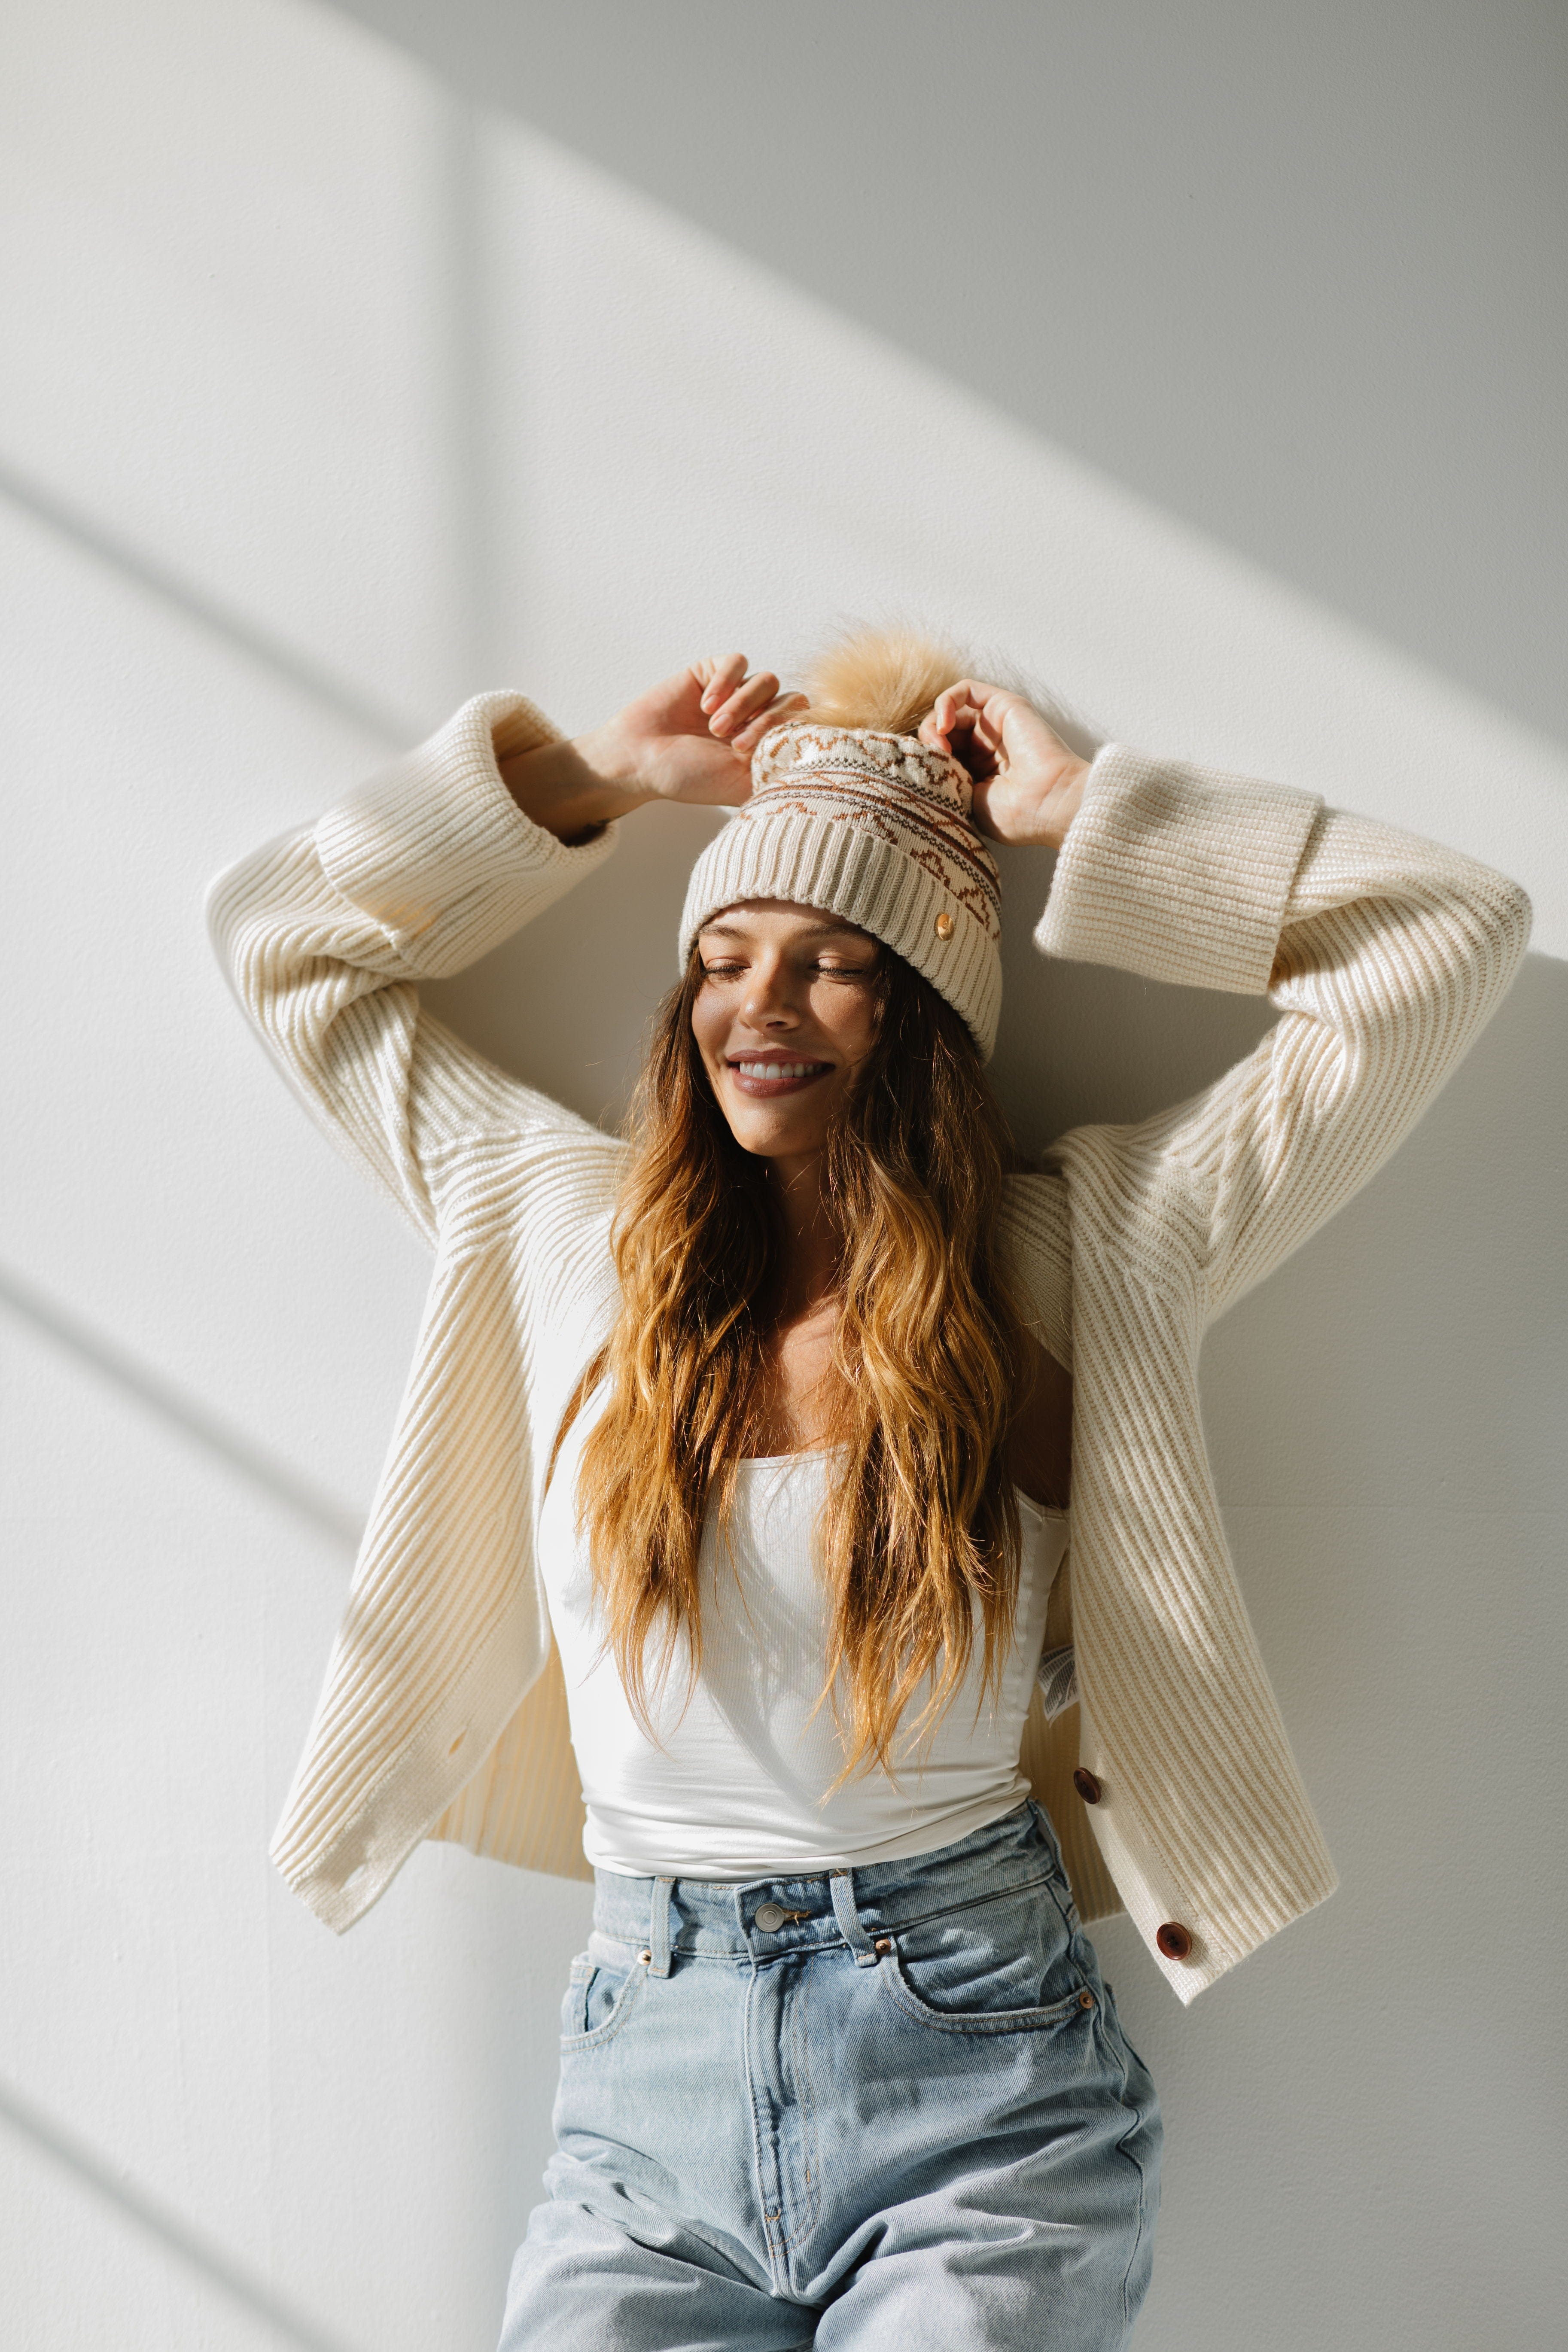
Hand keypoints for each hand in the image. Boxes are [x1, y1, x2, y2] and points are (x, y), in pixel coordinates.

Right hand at [577, 655, 805, 811]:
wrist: (640, 760)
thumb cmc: (687, 778)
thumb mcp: (741, 786)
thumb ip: (779, 771)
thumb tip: (814, 761)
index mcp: (768, 744)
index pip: (804, 725)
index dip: (788, 734)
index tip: (757, 755)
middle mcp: (756, 717)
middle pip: (792, 699)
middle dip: (767, 721)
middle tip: (736, 745)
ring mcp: (736, 693)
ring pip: (768, 680)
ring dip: (742, 704)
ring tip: (715, 727)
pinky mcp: (713, 672)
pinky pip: (738, 662)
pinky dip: (725, 682)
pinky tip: (705, 704)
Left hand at [919, 681, 1089, 849]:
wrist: (1049, 803)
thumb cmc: (1015, 814)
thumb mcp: (969, 803)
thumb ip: (946, 781)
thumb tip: (925, 763)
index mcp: (980, 772)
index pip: (942, 754)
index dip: (928, 761)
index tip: (928, 778)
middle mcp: (988, 746)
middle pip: (943, 732)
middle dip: (928, 744)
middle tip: (932, 761)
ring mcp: (996, 724)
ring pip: (950, 712)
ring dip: (934, 726)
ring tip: (939, 747)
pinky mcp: (1004, 705)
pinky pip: (965, 690)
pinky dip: (945, 702)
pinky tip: (943, 726)